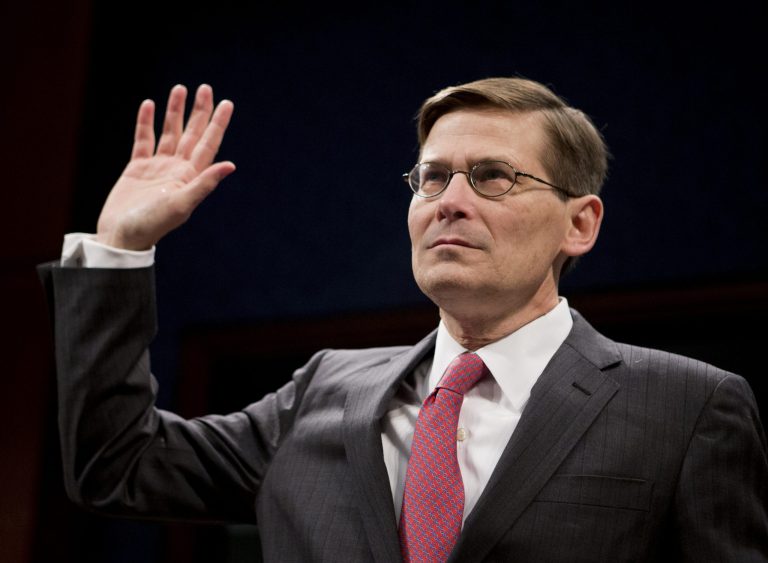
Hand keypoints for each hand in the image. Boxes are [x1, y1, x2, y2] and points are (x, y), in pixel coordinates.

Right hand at [96, 84, 235, 249]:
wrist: (122, 238)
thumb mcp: (181, 204)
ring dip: (174, 112)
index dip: (218, 123)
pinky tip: (148, 105)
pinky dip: (146, 122)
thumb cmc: (152, 225)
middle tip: (205, 88)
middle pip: (191, 133)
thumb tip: (230, 165)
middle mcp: (177, 169)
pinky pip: (143, 140)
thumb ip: (204, 184)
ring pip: (168, 132)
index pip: (208, 144)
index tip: (227, 103)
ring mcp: (157, 168)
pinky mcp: (136, 168)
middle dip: (199, 111)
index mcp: (190, 176)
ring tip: (179, 88)